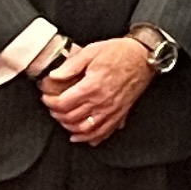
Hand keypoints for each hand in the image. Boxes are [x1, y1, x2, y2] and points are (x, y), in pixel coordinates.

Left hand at [38, 37, 154, 144]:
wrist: (144, 57)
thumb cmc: (120, 53)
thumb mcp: (91, 51)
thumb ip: (71, 65)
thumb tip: (54, 76)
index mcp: (92, 86)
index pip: (63, 103)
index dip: (50, 102)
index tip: (47, 97)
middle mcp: (102, 101)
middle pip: (71, 118)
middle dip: (57, 114)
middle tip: (53, 107)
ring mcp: (111, 110)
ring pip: (85, 129)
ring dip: (70, 128)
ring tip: (63, 120)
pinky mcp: (120, 113)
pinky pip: (103, 132)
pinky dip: (90, 138)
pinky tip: (82, 136)